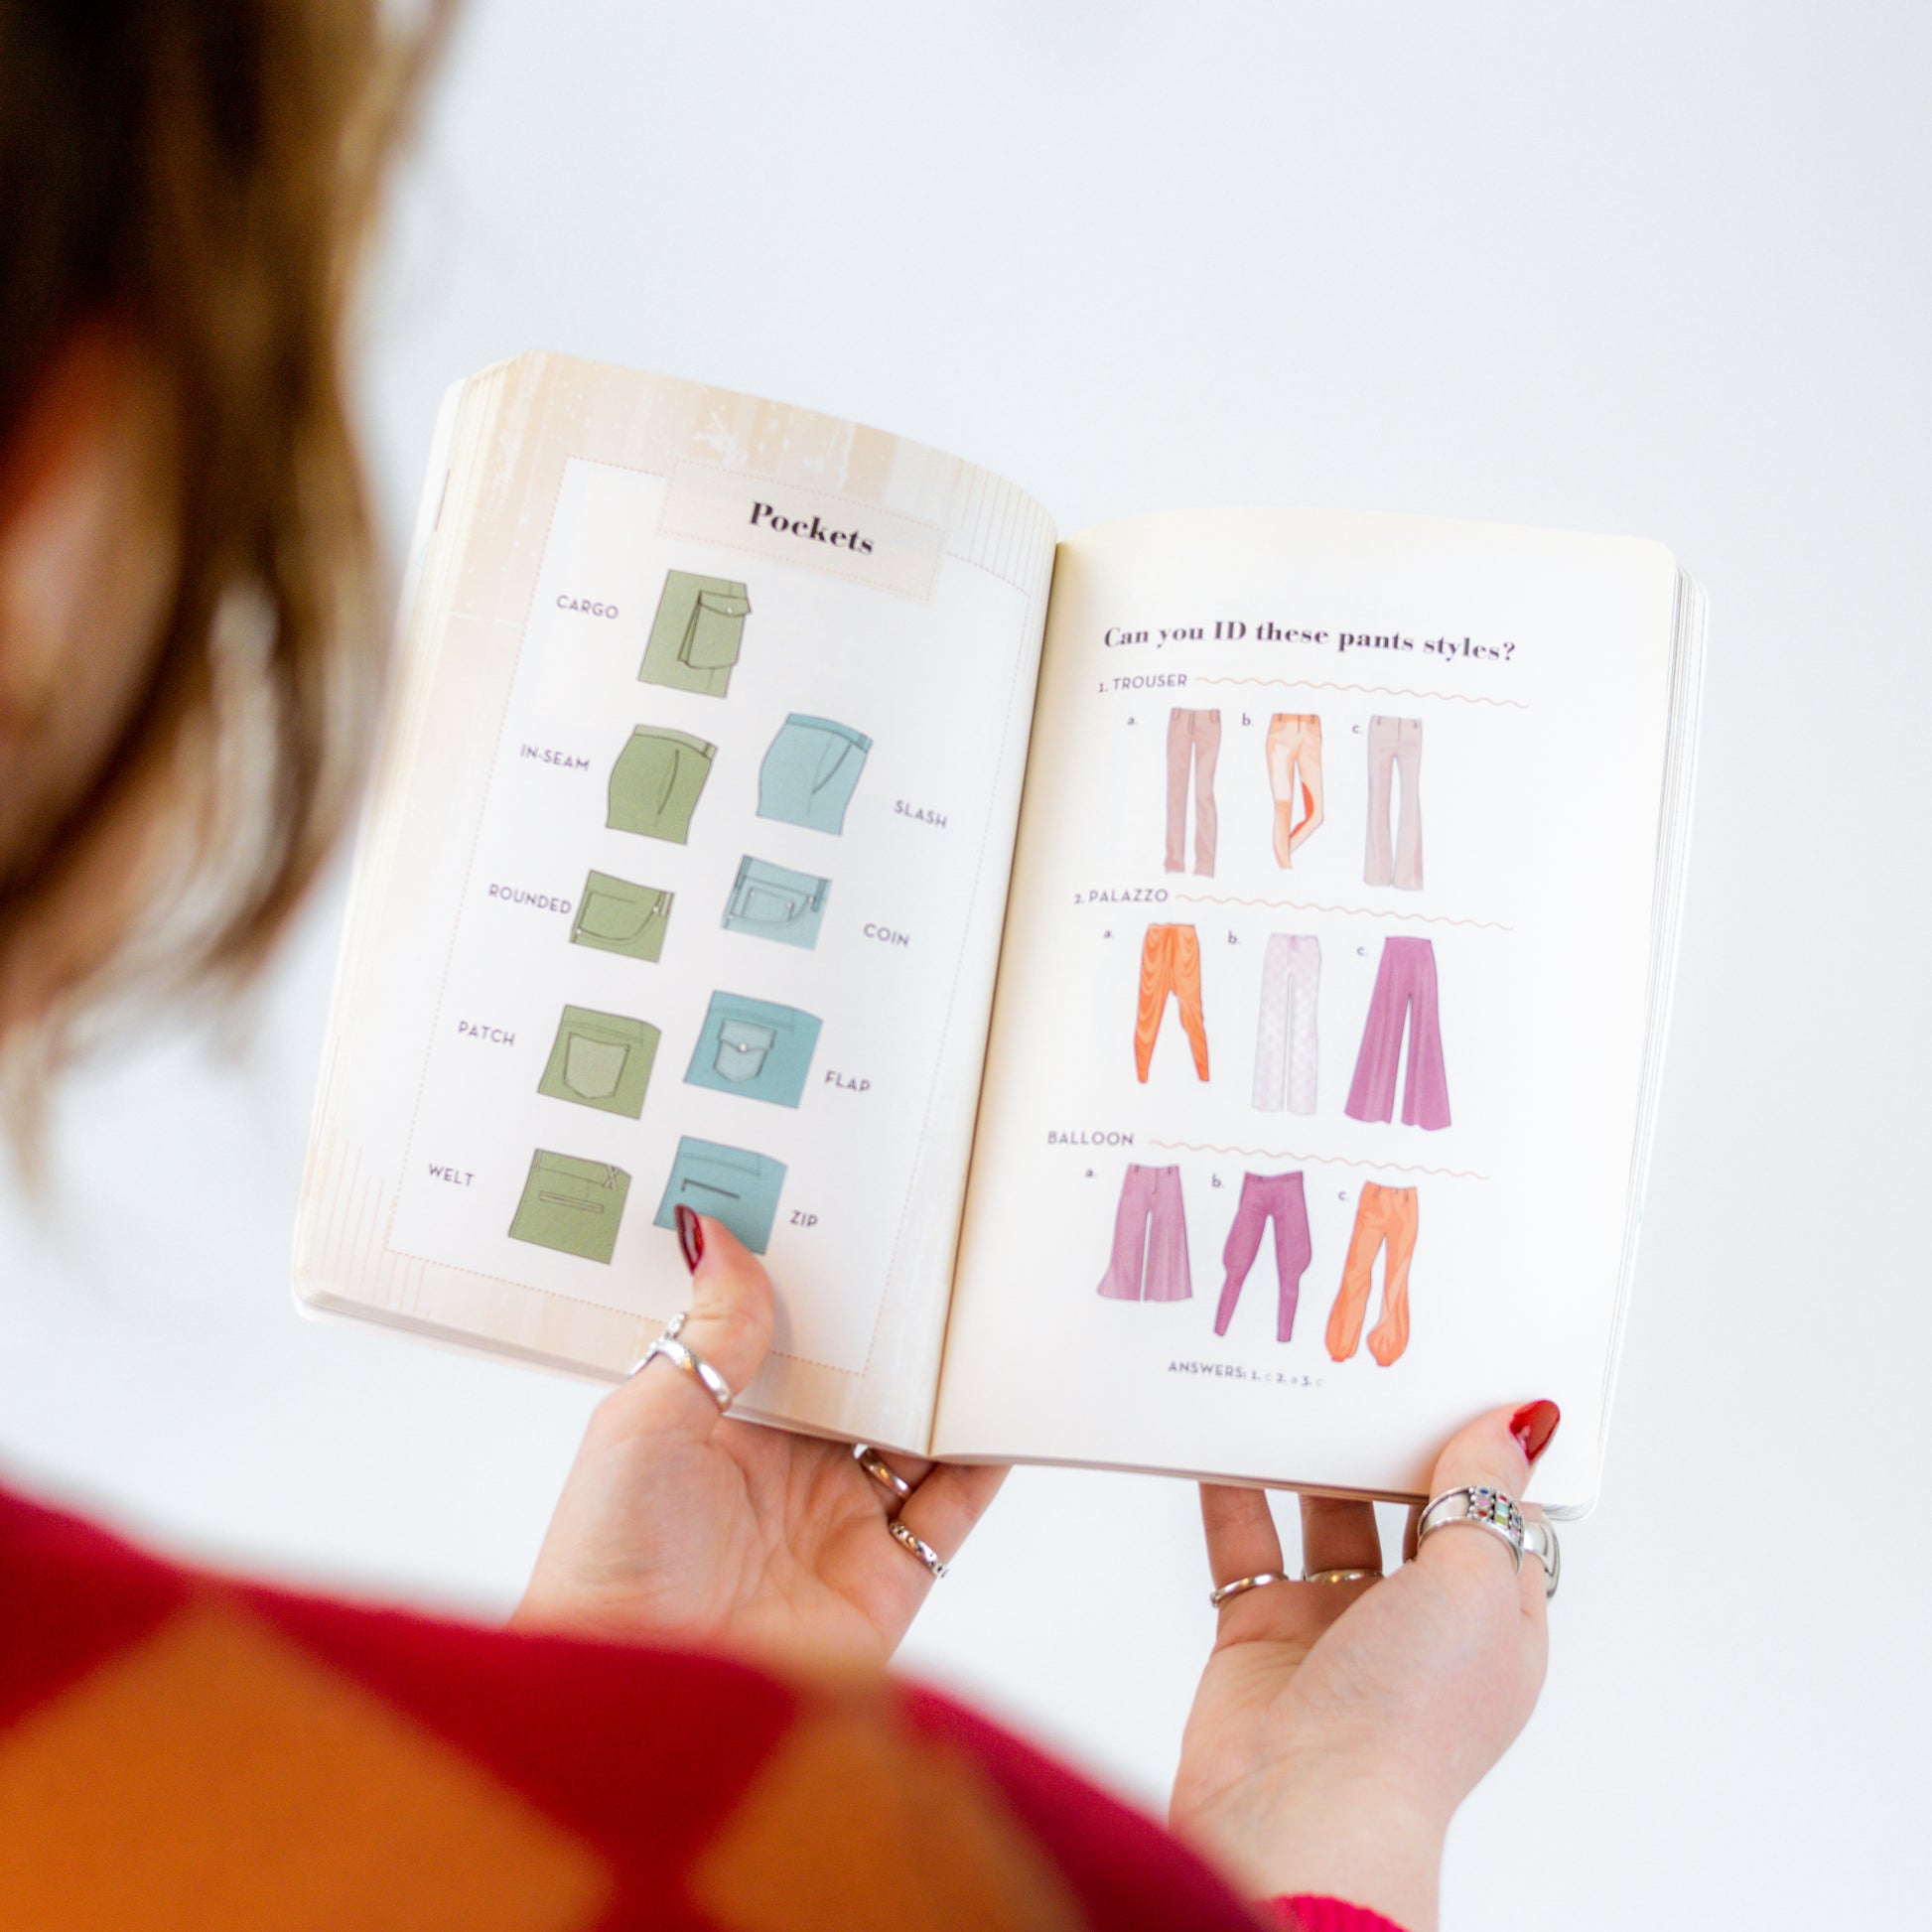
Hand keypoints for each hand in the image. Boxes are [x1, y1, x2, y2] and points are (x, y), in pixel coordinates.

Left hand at [511, 1211, 1004, 1665]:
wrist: (639, 1705)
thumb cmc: (609, 1565)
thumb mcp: (642, 1423)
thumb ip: (706, 1335)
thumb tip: (720, 1235)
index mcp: (720, 1424)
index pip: (783, 1339)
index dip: (816, 1289)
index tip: (851, 1220)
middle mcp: (785, 1469)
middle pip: (861, 1382)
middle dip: (895, 1328)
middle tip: (939, 1250)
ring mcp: (840, 1522)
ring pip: (915, 1433)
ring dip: (948, 1383)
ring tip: (986, 1313)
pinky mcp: (887, 1576)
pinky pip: (952, 1505)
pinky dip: (986, 1457)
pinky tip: (1005, 1404)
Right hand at [1170, 1402, 1558, 1931]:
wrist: (1300, 1813)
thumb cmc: (1411, 1719)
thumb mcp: (1476, 1587)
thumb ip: (1483, 1493)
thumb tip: (1521, 1420)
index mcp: (1493, 1621)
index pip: (1497, 1511)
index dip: (1482, 1443)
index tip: (1460, 1363)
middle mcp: (1417, 1621)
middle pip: (1405, 1502)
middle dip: (1388, 1434)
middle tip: (1366, 1354)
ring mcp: (1333, 1627)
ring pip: (1324, 1512)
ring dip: (1311, 1452)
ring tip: (1298, 1377)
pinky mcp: (1258, 1632)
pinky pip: (1245, 1540)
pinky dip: (1230, 1485)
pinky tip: (1221, 1430)